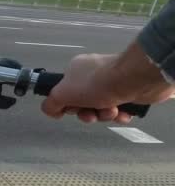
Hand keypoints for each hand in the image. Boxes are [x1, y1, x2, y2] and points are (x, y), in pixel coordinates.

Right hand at [41, 43, 173, 123]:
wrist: (134, 79)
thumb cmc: (96, 83)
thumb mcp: (62, 94)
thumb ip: (50, 104)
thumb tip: (51, 111)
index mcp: (76, 70)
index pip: (66, 92)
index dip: (67, 105)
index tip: (72, 108)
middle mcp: (93, 74)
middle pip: (83, 103)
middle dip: (88, 113)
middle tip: (92, 113)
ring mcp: (113, 82)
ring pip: (101, 108)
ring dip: (104, 115)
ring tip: (111, 110)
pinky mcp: (130, 90)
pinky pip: (119, 109)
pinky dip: (120, 114)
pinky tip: (122, 112)